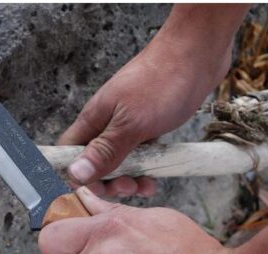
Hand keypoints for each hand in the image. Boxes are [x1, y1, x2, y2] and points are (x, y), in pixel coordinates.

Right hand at [59, 5, 248, 196]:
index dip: (74, 173)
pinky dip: (146, 169)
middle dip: (107, 181)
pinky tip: (157, 175)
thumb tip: (75, 174)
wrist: (199, 52)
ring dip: (129, 179)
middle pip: (93, 162)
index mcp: (94, 119)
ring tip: (146, 185)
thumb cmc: (163, 80)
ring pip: (117, 162)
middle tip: (126, 187)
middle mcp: (106, 123)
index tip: (92, 188)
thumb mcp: (132, 123)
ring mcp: (127, 124)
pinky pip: (139, 155)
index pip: (68, 153)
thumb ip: (104, 151)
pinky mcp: (147, 126)